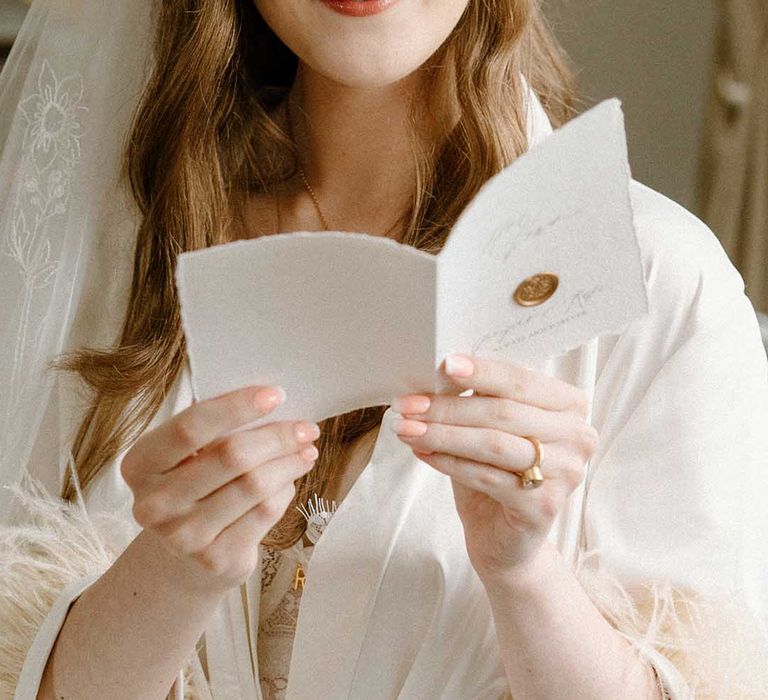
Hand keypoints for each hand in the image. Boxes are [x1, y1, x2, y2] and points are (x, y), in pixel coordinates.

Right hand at [121, 384, 319, 592]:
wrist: (180, 560)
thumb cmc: (191, 488)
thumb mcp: (185, 457)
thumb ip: (215, 431)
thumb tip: (273, 404)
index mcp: (140, 464)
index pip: (191, 427)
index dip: (236, 407)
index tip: (275, 395)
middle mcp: (155, 503)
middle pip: (232, 456)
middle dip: (278, 437)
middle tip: (307, 428)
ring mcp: (183, 536)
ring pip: (254, 486)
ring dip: (289, 463)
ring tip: (306, 451)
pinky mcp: (214, 559)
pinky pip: (264, 513)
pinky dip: (284, 492)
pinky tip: (289, 481)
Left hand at [391, 354, 598, 580]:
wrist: (504, 537)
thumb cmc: (495, 471)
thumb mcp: (488, 426)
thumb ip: (477, 398)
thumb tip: (443, 371)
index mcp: (570, 405)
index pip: (522, 380)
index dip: (482, 372)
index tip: (444, 364)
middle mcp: (577, 436)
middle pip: (503, 412)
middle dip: (448, 407)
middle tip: (407, 404)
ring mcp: (566, 473)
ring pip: (493, 444)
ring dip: (443, 434)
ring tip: (406, 428)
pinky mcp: (545, 506)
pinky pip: (487, 476)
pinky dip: (449, 463)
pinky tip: (423, 453)